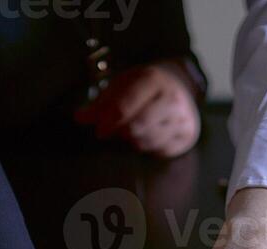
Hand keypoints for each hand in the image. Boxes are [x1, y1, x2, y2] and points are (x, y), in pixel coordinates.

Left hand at [74, 60, 200, 158]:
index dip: (108, 122)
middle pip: (137, 127)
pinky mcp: (187, 134)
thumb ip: (101, 102)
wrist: (181, 84)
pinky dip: (149, 146)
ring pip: (148, 141)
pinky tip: (148, 134)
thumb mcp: (122, 84)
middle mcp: (171, 97)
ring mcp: (182, 117)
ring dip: (134, 140)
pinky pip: (161, 150)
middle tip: (116, 130)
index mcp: (152, 79)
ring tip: (132, 130)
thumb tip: (79, 118)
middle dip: (121, 132)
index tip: (100, 131)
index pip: (124, 107)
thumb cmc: (144, 86)